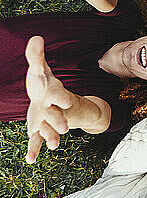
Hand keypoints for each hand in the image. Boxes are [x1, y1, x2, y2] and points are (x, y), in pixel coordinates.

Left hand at [25, 37, 72, 163]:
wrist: (56, 104)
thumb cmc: (47, 86)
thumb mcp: (42, 71)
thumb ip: (37, 56)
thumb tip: (36, 37)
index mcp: (54, 94)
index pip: (58, 95)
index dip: (61, 98)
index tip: (66, 102)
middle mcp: (52, 109)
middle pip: (55, 116)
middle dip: (58, 121)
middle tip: (64, 128)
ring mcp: (47, 121)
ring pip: (49, 130)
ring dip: (51, 137)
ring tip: (53, 146)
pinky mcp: (39, 130)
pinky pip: (37, 141)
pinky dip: (34, 150)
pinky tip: (31, 160)